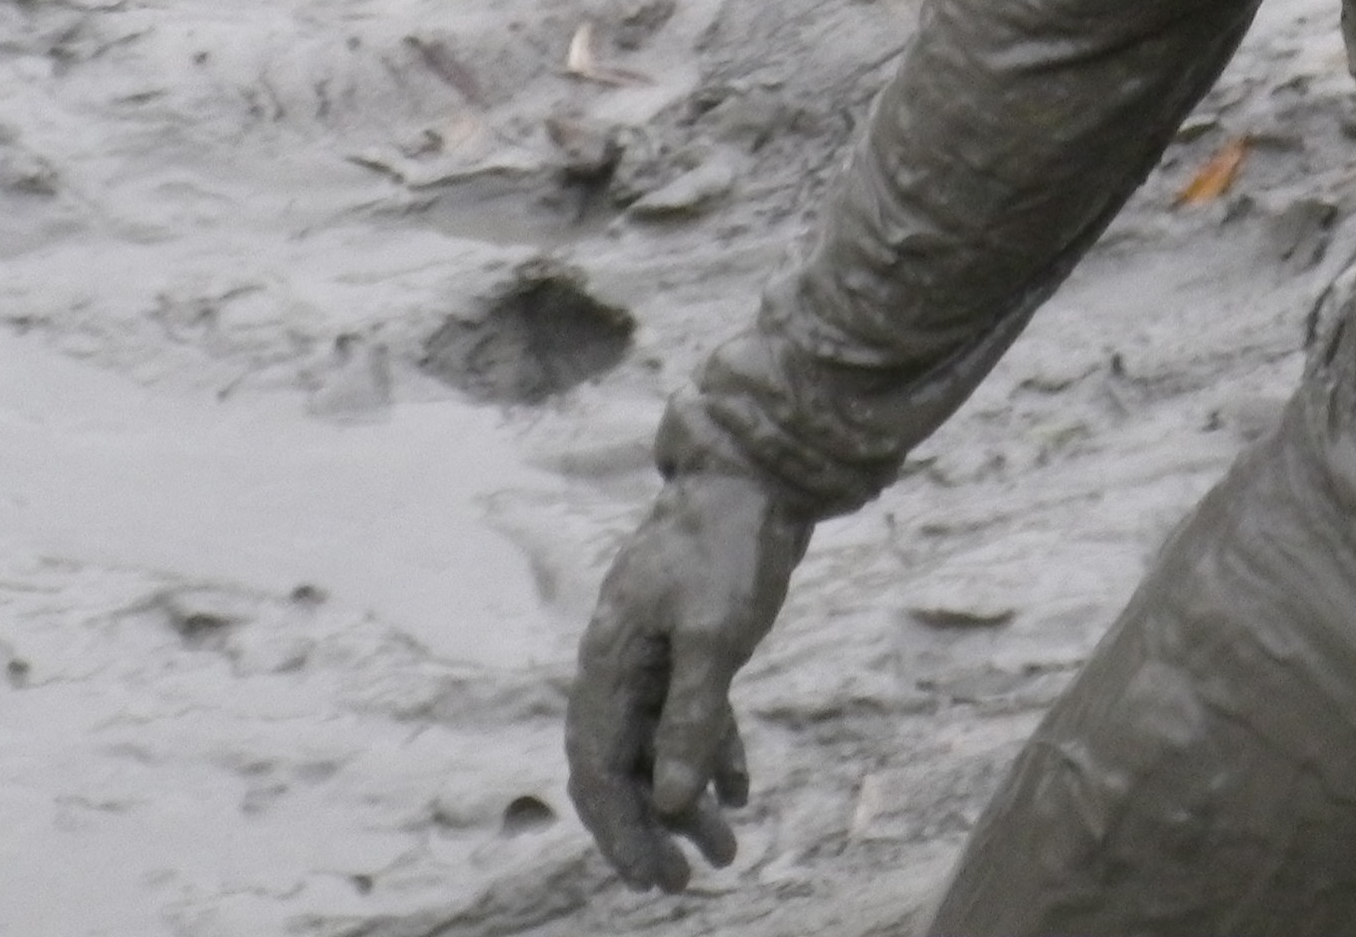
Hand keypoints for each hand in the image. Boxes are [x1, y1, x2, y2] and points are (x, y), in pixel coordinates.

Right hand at [565, 467, 813, 890]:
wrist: (759, 473)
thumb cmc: (728, 546)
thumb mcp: (714, 635)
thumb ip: (691, 715)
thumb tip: (669, 795)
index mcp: (608, 662)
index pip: (597, 768)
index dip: (619, 830)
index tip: (652, 877)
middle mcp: (620, 664)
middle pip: (620, 767)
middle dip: (648, 829)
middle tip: (685, 882)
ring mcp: (655, 654)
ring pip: (658, 746)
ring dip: (688, 801)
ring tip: (729, 852)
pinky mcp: (693, 644)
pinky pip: (691, 716)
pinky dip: (712, 755)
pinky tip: (739, 793)